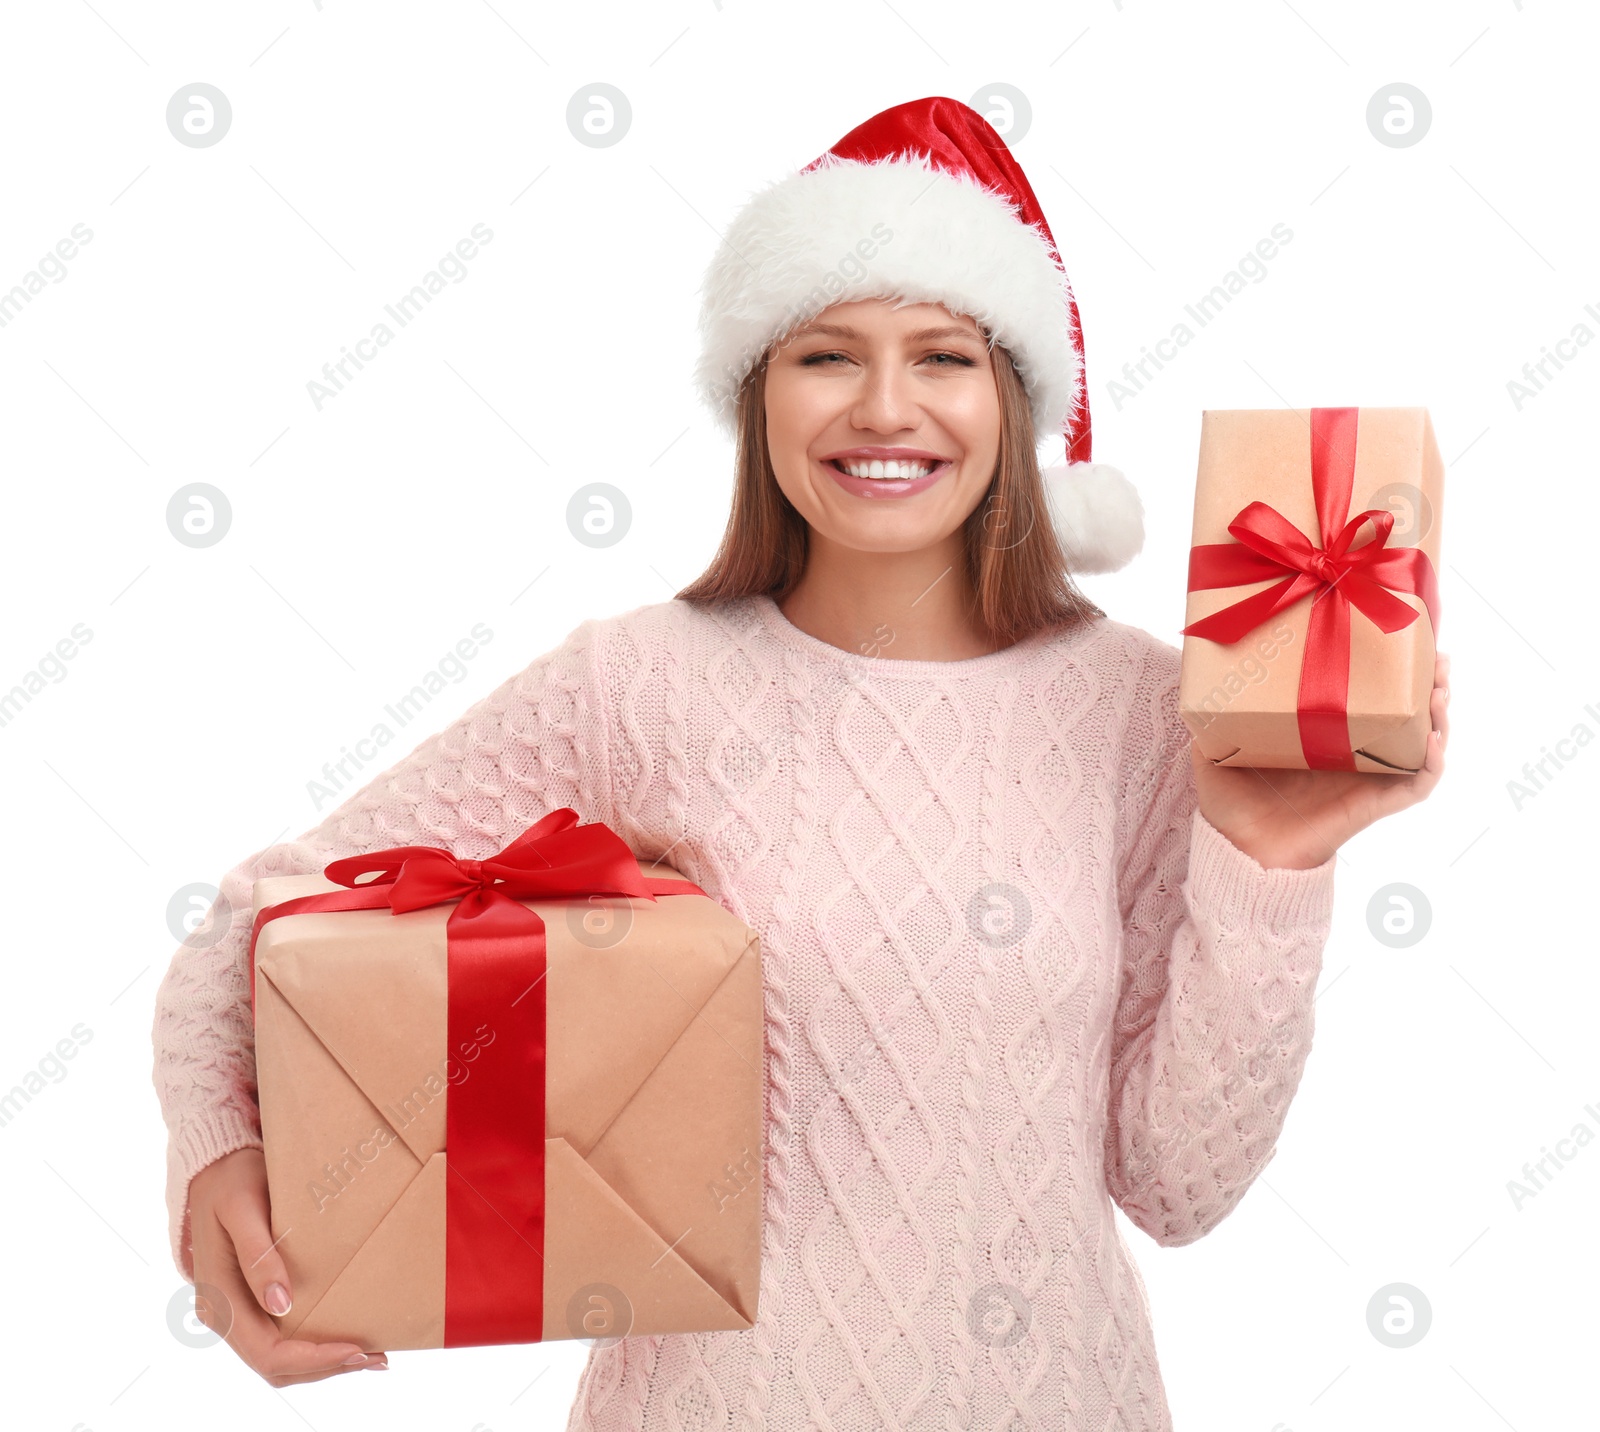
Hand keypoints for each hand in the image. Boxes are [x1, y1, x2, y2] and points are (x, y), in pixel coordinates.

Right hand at [188, 1147, 387, 1384]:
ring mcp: (237, 1312)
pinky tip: (344, 1340)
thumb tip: (280, 1306)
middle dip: (325, 1367)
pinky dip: (312, 1350)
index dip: (312, 1358)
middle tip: (378, 1358)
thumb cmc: (231, 1180)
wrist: (214, 1169)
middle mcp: (224, 1315)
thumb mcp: (243, 1207)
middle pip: (274, 1365)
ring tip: (371, 1355)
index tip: (355, 1348)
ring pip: (277, 1361)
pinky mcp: (251, 1303)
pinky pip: (279, 1341)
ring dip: (322, 1365)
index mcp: (219, 1298)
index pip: (265, 1351)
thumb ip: (259, 1255)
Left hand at [1191, 650, 1450, 869]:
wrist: (1241, 849)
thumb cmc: (1231, 803)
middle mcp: (1355, 752)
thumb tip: (1196, 679)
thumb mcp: (1214, 748)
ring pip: (1421, 742)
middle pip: (1407, 711)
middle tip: (1437, 656)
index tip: (1403, 635)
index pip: (1369, 693)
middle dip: (1428, 683)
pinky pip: (1417, 784)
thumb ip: (1210, 718)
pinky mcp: (1375, 804)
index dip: (1391, 668)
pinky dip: (1430, 764)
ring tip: (1441, 689)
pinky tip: (1431, 741)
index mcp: (1326, 733)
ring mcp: (1369, 777)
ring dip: (1438, 715)